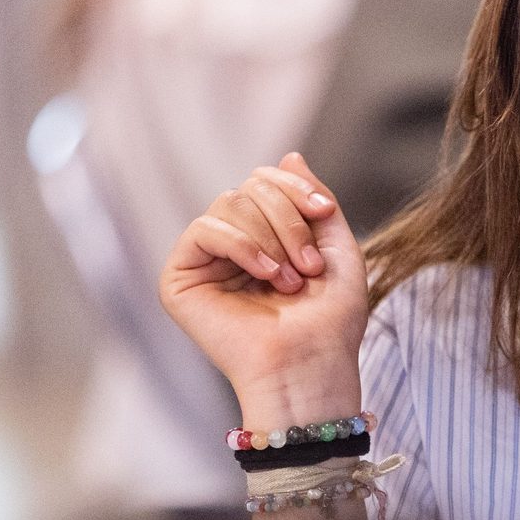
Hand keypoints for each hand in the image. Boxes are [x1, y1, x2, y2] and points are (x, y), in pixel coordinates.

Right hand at [158, 153, 367, 426]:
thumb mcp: (338, 247)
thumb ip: (315, 200)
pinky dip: (242, 245)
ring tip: (290, 281)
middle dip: (288, 219)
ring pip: (230, 202)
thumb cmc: (330, 320)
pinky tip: (264, 274)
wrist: (311, 364)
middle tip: (309, 266)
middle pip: (249, 187)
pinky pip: (205, 228)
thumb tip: (289, 154)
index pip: (265, 181)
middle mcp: (232, 246)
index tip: (324, 213)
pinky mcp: (180, 279)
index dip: (295, 187)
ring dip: (271, 238)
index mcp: (266, 237)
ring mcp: (205, 262)